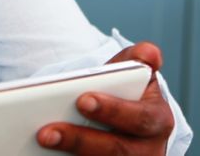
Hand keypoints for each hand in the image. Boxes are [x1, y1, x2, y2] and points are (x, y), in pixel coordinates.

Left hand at [36, 43, 173, 154]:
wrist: (125, 126)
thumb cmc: (126, 97)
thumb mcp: (133, 76)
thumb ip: (136, 60)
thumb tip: (149, 53)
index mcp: (158, 120)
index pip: (139, 118)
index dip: (112, 111)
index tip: (82, 100)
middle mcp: (149, 150)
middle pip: (116, 150)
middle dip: (80, 140)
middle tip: (46, 132)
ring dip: (71, 153)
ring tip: (41, 141)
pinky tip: (42, 155)